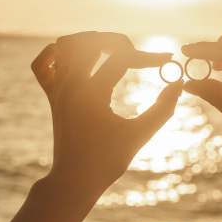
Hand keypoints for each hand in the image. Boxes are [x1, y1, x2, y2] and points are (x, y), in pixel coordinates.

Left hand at [30, 31, 181, 198]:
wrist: (74, 181)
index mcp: (91, 94)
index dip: (149, 56)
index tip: (167, 58)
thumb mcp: (140, 135)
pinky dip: (56, 54)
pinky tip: (77, 60)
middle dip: (120, 42)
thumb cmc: (108, 161)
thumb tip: (179, 83)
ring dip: (90, 41)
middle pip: (92, 41)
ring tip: (111, 52)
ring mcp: (58, 90)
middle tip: (137, 56)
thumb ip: (163, 108)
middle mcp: (70, 86)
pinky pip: (42, 65)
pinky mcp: (51, 97)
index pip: (123, 58)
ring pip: (65, 45)